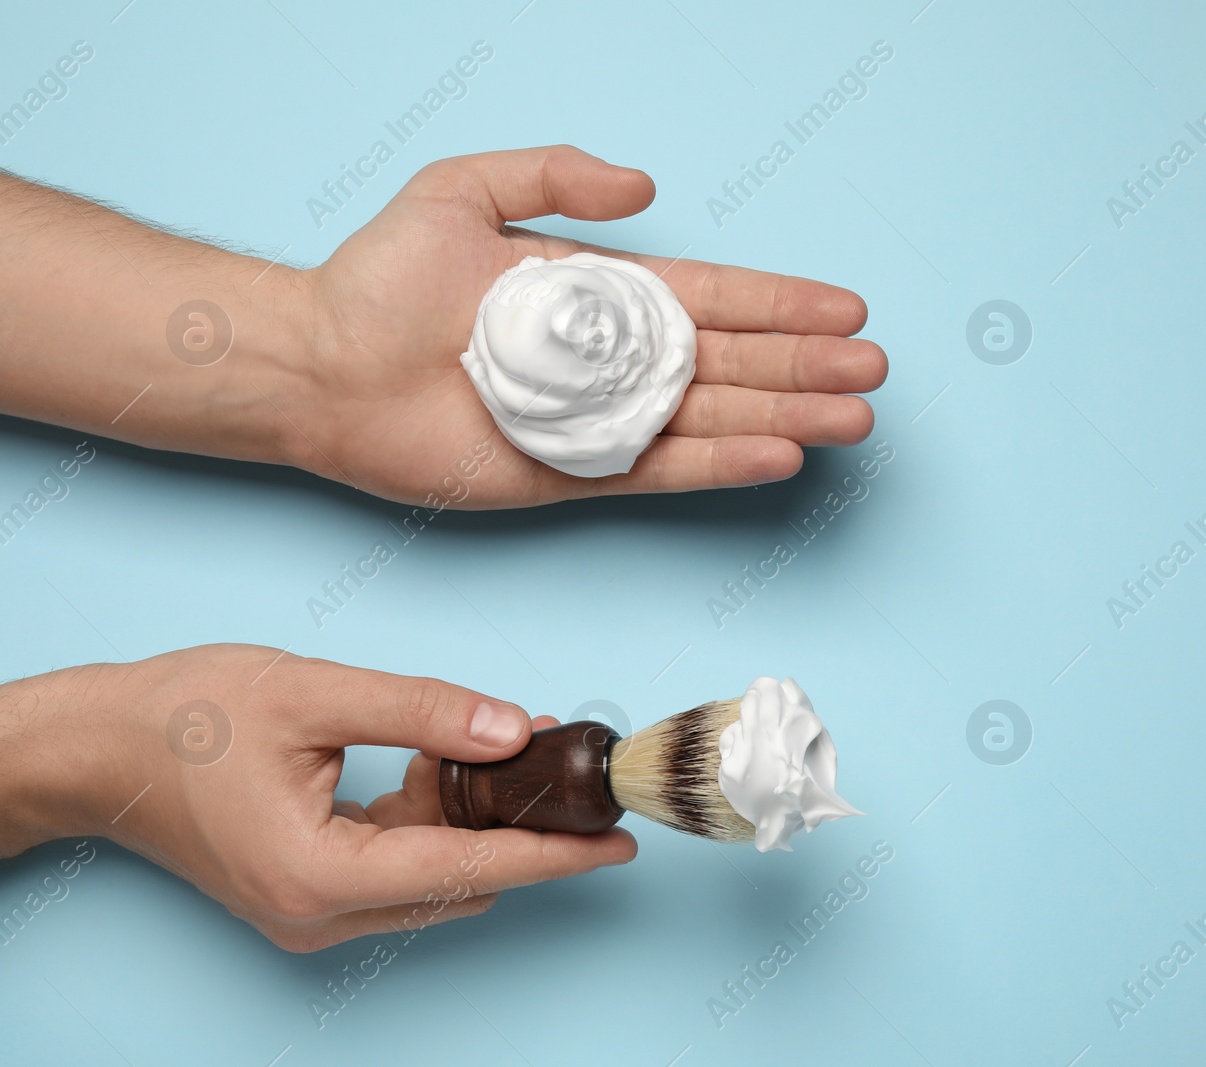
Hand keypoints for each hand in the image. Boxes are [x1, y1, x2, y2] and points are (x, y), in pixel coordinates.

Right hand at [0, 645, 635, 951]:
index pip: (471, 871)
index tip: (617, 843)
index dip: (554, 856)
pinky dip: (432, 824)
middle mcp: (318, 916)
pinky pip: (399, 870)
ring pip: (435, 878)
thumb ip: (426, 712)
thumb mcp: (316, 692)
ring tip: (489, 751)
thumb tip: (517, 730)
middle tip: (565, 765)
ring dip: (473, 821)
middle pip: (461, 881)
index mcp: (320, 876)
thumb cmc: (187, 716)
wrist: (98, 748)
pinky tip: (437, 768)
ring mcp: (311, 915)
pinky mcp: (307, 897)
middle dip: (521, 826)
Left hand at [293, 144, 887, 506]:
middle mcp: (614, 360)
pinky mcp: (575, 474)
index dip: (783, 303)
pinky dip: (723, 462)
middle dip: (808, 365)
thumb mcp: (464, 190)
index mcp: (601, 293)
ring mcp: (601, 420)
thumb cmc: (381, 277)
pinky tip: (780, 452)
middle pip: (734, 361)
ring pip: (717, 417)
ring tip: (854, 417)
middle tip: (875, 372)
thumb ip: (556, 177)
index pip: (714, 296)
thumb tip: (649, 187)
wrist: (320, 363)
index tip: (848, 309)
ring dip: (789, 415)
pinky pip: (664, 468)